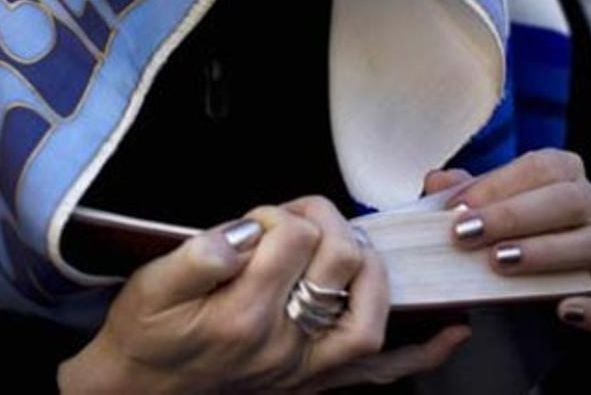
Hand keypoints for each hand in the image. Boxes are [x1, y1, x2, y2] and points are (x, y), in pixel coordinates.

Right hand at [58, 197, 469, 392]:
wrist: (141, 391)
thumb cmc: (146, 334)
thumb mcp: (150, 286)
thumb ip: (197, 255)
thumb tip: (245, 232)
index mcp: (240, 316)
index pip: (294, 238)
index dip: (279, 214)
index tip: (255, 222)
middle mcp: (282, 346)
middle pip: (340, 262)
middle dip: (323, 223)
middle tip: (293, 223)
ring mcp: (305, 369)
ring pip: (370, 315)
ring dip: (370, 268)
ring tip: (345, 246)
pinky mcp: (316, 382)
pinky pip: (379, 372)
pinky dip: (419, 354)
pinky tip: (449, 332)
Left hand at [423, 149, 590, 331]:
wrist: (509, 263)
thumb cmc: (490, 223)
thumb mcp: (470, 202)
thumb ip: (454, 191)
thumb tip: (439, 181)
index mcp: (562, 171)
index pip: (542, 166)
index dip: (499, 185)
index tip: (457, 208)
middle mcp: (590, 203)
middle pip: (571, 200)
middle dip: (514, 217)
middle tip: (466, 234)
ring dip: (546, 253)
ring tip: (499, 263)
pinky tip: (564, 310)